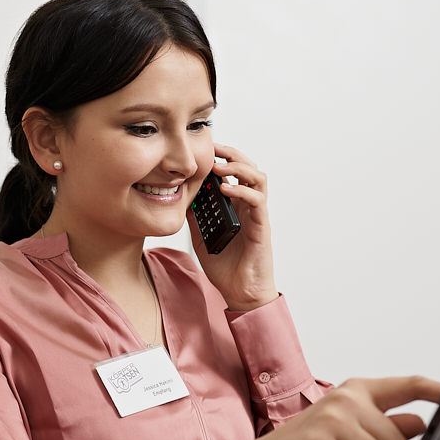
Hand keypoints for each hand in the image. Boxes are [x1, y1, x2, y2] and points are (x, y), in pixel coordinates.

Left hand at [188, 143, 275, 310]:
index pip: (234, 172)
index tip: (205, 148)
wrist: (240, 292)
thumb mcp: (201, 236)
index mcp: (235, 205)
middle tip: (214, 147)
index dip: (222, 156)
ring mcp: (256, 214)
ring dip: (239, 167)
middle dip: (232, 153)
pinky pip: (257, 201)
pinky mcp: (261, 226)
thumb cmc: (225, 266)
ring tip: (219, 166)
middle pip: (248, 167)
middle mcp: (248, 205)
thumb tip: (179, 198)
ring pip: (258, 178)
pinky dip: (242, 190)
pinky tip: (226, 189)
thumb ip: (195, 216)